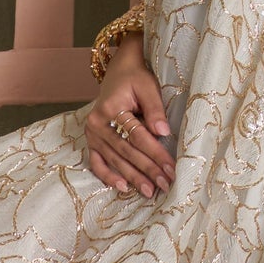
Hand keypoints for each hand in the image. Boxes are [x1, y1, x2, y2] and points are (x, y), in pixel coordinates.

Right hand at [84, 35, 175, 197]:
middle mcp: (97, 123)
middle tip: (165, 184)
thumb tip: (163, 133)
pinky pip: (97, 162)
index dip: (155, 153)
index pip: (137, 136)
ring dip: (133, 177)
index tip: (171, 168)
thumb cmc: (136, 79)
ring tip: (150, 191)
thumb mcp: (148, 87)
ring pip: (115, 160)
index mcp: (111, 109)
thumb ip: (155, 110)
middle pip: (127, 151)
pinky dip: (107, 176)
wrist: (119, 71)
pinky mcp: (92, 140)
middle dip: (148, 170)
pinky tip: (123, 188)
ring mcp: (92, 133)